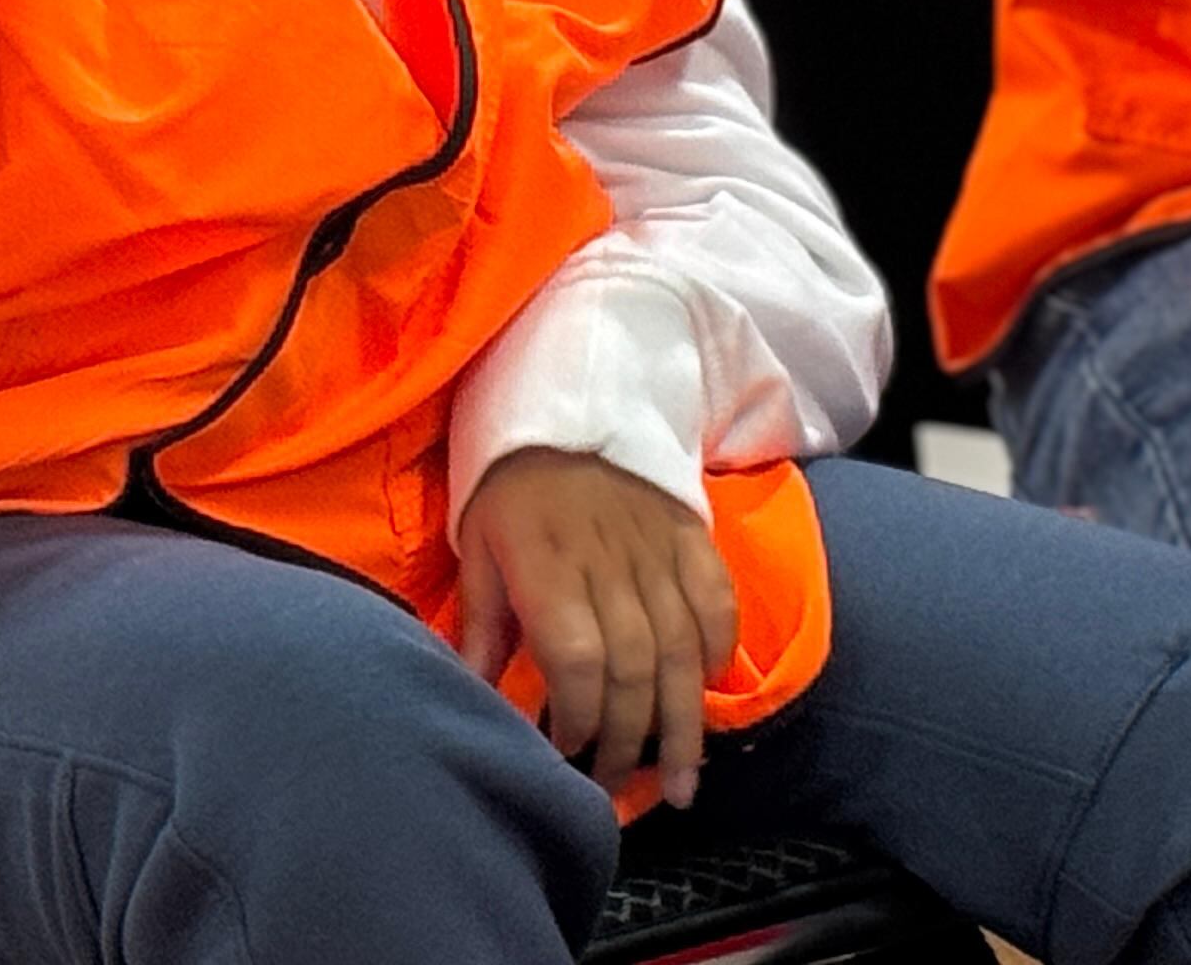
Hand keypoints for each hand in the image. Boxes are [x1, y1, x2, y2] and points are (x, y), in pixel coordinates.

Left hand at [456, 448, 737, 811]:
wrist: (568, 401)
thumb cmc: (510, 485)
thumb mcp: (478, 547)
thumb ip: (481, 623)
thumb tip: (472, 697)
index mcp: (549, 566)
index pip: (578, 658)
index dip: (577, 715)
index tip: (564, 750)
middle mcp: (610, 563)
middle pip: (634, 667)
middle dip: (626, 741)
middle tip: (614, 788)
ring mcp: (658, 549)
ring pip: (681, 648)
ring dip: (683, 723)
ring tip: (680, 784)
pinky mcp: (691, 534)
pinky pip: (717, 598)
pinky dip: (718, 647)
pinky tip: (708, 689)